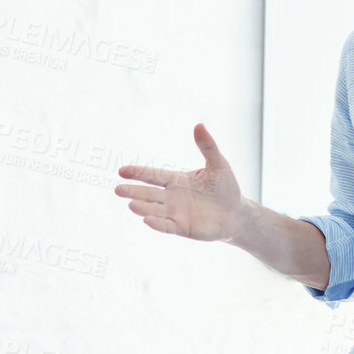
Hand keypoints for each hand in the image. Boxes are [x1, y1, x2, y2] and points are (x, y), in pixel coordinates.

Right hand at [115, 124, 243, 240]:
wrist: (236, 213)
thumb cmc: (225, 187)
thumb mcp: (218, 164)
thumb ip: (207, 147)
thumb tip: (199, 125)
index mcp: (176, 180)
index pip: (153, 176)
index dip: (138, 173)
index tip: (121, 171)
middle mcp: (171, 197)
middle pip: (148, 194)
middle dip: (133, 192)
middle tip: (117, 190)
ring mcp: (175, 213)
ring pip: (154, 210)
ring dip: (143, 208)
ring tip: (130, 205)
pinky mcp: (183, 228)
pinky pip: (167, 226)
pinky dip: (157, 224)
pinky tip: (147, 220)